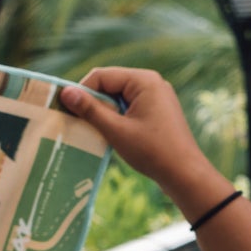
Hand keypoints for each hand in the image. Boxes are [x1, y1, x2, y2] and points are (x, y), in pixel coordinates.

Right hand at [60, 67, 228, 209]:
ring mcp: (157, 97)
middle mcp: (152, 83)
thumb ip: (90, 110)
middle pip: (111, 85)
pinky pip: (130, 107)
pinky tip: (111, 135)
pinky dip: (117, 118)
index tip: (66, 110)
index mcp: (144, 80)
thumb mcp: (116, 130)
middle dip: (94, 103)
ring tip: (93, 131)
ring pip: (119, 98)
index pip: (102, 76)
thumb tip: (65, 92)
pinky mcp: (158, 111)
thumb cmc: (152, 151)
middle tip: (78, 122)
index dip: (82, 91)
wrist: (185, 174)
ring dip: (105, 112)